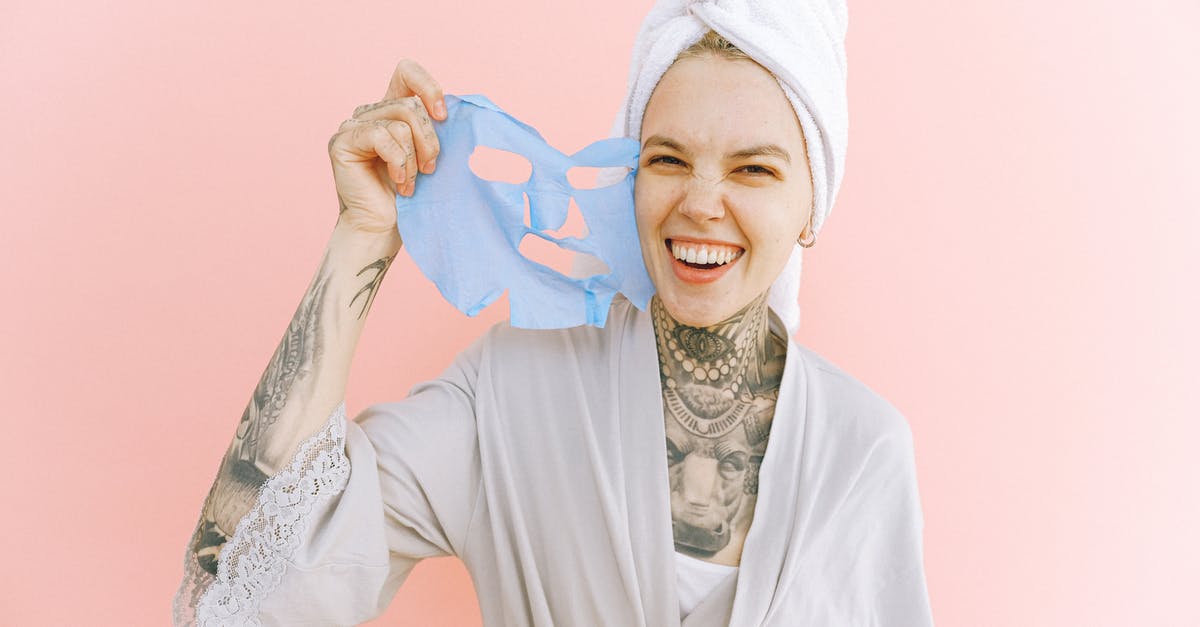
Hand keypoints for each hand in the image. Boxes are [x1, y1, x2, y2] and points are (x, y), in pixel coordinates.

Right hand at [328, 59, 445, 236]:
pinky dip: (398, 162)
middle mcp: (369, 113)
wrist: (384, 229)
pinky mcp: (342, 142)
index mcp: (390, 110)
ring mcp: (352, 126)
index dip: (428, 88)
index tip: (443, 117)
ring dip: (413, 158)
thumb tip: (452, 106)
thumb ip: (434, 126)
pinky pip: (382, 136)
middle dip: (429, 140)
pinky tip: (398, 182)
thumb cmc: (410, 197)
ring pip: (400, 122)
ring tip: (409, 182)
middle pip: (410, 105)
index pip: (407, 72)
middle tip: (429, 170)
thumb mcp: (430, 154)